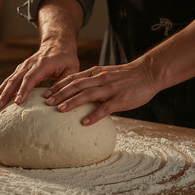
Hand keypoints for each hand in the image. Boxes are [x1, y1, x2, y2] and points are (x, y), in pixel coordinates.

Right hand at [0, 41, 78, 108]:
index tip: (18, 102)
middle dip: (6, 94)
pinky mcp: (21, 69)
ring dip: (0, 92)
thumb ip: (65, 83)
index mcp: (43, 63)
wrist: (58, 44)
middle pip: (15, 79)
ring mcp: (24, 66)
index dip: (24, 90)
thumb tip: (55, 98)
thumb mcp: (71, 70)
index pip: (31, 78)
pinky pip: (10, 80)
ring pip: (9, 79)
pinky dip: (2, 89)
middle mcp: (30, 63)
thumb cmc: (66, 59)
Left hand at [44, 59, 160, 124]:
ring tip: (60, 110)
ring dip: (72, 102)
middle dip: (60, 94)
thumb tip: (79, 93)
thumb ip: (93, 81)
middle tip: (46, 102)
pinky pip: (105, 108)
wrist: (148, 73)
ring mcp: (110, 89)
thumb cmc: (127, 76)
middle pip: (76, 85)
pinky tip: (84, 122)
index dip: (58, 86)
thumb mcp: (107, 74)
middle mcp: (100, 79)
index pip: (73, 78)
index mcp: (96, 73)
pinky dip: (94, 115)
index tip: (46, 93)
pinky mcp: (120, 99)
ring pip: (88, 95)